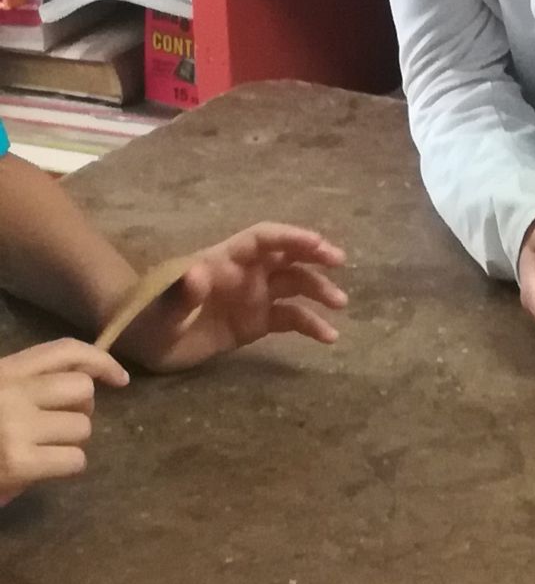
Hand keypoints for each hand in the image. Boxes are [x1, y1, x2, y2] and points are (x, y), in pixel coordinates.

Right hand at [0, 338, 128, 504]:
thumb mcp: (0, 396)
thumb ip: (25, 388)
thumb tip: (83, 387)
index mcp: (2, 372)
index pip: (62, 351)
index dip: (99, 360)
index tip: (118, 378)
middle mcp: (9, 391)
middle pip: (81, 388)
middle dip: (81, 408)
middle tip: (61, 426)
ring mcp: (14, 426)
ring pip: (81, 427)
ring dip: (69, 442)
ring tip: (42, 452)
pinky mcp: (18, 462)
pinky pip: (74, 460)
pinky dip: (65, 467)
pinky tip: (41, 471)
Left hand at [116, 225, 347, 371]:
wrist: (145, 345)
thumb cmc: (149, 320)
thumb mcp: (162, 312)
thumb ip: (182, 295)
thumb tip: (198, 273)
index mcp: (223, 261)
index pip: (261, 239)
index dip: (289, 237)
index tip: (316, 244)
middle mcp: (244, 274)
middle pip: (285, 255)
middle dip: (313, 254)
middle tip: (338, 262)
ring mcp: (253, 297)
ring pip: (294, 285)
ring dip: (318, 289)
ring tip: (340, 304)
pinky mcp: (256, 322)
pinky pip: (290, 318)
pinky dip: (311, 324)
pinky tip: (328, 337)